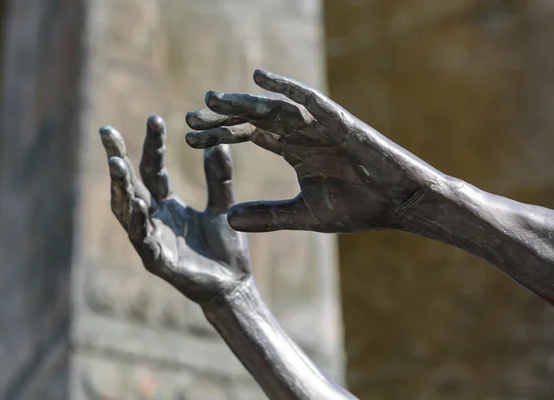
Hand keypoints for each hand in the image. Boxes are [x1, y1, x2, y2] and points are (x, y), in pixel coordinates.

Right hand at [99, 116, 250, 304]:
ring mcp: (152, 240)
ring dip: (120, 187)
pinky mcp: (158, 262)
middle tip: (108, 132)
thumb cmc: (225, 248)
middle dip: (118, 159)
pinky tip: (138, 201)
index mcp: (167, 205)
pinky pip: (142, 240)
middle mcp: (154, 219)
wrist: (234, 284)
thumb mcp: (223, 205)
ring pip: (126, 210)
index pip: (152, 170)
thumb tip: (216, 142)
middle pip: (129, 184)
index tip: (155, 118)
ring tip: (116, 162)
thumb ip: (219, 177)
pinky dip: (138, 221)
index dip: (152, 145)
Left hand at [185, 70, 444, 232]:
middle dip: (223, 117)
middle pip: (254, 119)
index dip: (220, 136)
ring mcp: (319, 125)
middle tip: (190, 117)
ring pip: (275, 108)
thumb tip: (228, 219)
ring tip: (213, 99)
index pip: (249, 136)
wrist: (399, 203)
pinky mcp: (339, 122)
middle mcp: (302, 133)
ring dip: (245, 102)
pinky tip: (259, 77)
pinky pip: (309, 100)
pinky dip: (286, 87)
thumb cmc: (359, 206)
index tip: (190, 139)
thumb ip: (268, 216)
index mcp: (294, 150)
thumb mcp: (304, 214)